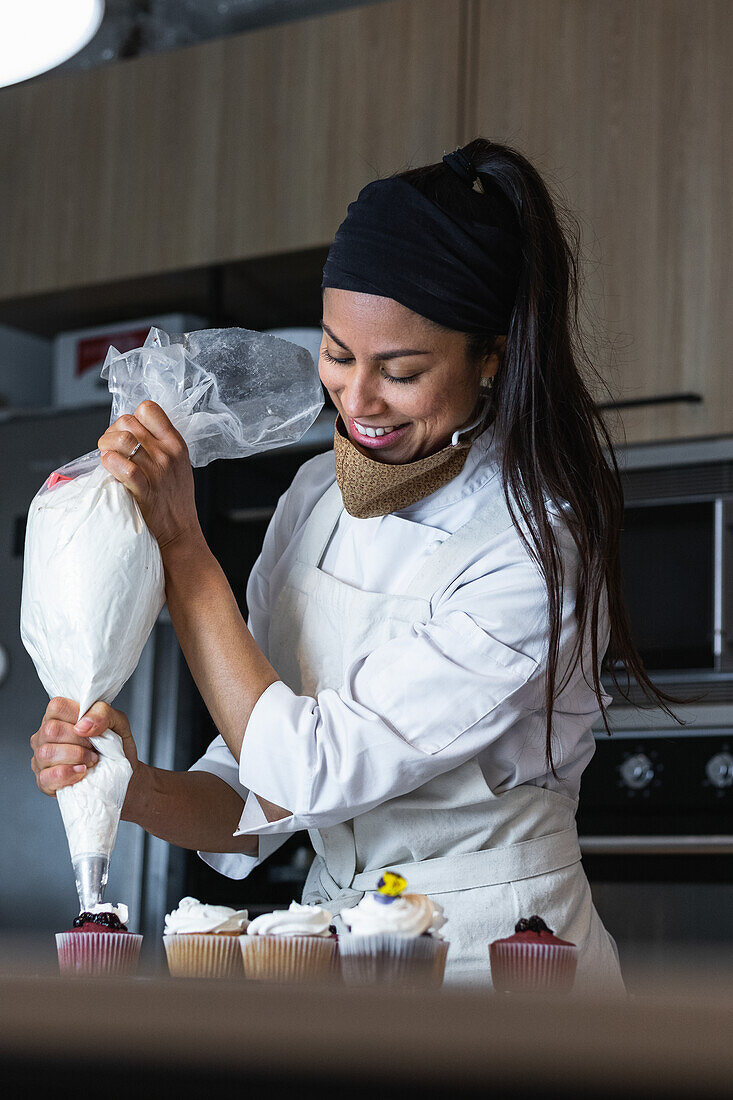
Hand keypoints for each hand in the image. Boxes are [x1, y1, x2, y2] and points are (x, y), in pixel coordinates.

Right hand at [31, 697, 138, 796]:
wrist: (121, 776)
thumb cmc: (116, 748)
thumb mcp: (117, 723)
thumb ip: (102, 713)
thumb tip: (82, 724)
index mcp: (60, 717)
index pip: (57, 706)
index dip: (77, 716)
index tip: (92, 728)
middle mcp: (45, 735)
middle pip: (51, 730)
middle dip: (79, 740)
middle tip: (94, 747)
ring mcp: (41, 759)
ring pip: (47, 752)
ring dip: (76, 757)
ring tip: (91, 760)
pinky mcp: (44, 781)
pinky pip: (47, 777)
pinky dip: (68, 774)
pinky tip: (81, 771)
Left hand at [98, 401, 202, 551]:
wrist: (179, 533)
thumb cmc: (174, 500)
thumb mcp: (178, 465)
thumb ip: (160, 445)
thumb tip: (131, 431)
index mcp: (176, 444)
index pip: (148, 409)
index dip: (132, 417)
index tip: (128, 432)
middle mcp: (167, 454)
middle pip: (127, 421)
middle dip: (112, 432)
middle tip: (111, 448)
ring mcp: (157, 472)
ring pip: (121, 440)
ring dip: (107, 447)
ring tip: (108, 459)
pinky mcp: (145, 490)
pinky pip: (124, 466)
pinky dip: (110, 463)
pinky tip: (109, 466)